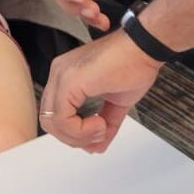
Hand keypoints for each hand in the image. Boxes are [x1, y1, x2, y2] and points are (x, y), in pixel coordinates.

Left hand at [40, 30, 161, 152]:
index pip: (54, 114)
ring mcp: (62, 76)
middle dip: (73, 138)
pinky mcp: (70, 81)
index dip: (73, 133)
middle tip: (97, 137)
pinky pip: (62, 118)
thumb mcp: (116, 102)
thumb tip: (97, 146)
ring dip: (78, 136)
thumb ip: (104, 124)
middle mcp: (59, 74)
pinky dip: (81, 130)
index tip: (95, 136)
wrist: (145, 46)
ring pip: (52, 122)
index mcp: (66, 76)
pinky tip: (100, 124)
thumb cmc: (133, 64)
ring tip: (101, 129)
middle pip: (48, 121)